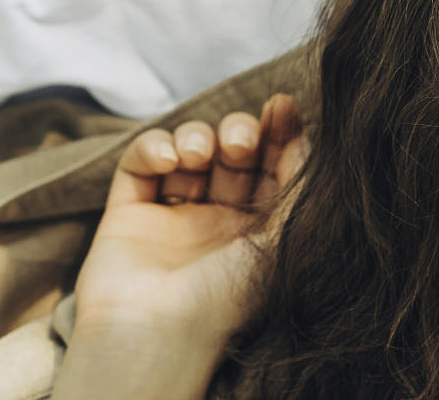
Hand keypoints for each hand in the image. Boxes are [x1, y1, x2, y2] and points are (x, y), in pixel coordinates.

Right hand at [71, 94, 305, 341]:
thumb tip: (310, 137)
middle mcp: (219, 220)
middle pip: (232, 153)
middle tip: (239, 143)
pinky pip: (139, 164)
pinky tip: (167, 159)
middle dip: (239, 133)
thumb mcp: (284, 239)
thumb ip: (301, 187)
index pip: (273, 166)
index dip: (279, 132)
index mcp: (261, 229)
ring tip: (199, 154)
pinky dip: (152, 148)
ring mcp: (173, 215)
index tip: (282, 106)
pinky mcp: (128, 213)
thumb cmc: (229, 295)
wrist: (157, 334)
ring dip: (196, 137)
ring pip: (187, 150)